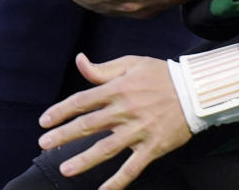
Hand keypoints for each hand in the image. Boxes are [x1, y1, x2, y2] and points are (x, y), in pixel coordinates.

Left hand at [38, 53, 189, 189]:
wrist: (195, 91)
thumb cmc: (161, 75)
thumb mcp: (132, 63)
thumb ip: (104, 68)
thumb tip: (79, 61)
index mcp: (119, 88)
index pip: (83, 100)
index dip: (61, 111)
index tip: (44, 120)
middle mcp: (125, 110)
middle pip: (88, 125)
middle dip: (63, 136)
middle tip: (43, 145)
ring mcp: (138, 131)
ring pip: (105, 149)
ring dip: (83, 160)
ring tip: (64, 169)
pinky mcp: (151, 147)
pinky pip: (130, 169)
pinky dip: (116, 183)